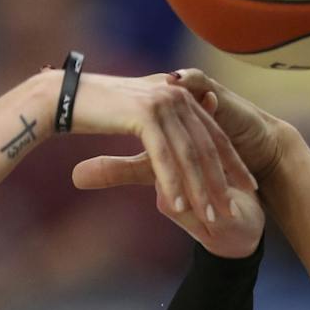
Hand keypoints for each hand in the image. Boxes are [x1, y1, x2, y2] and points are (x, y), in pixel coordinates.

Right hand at [67, 70, 263, 257]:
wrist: (61, 96)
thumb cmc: (96, 109)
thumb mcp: (138, 114)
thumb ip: (159, 121)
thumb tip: (173, 138)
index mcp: (178, 93)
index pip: (213, 132)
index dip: (233, 162)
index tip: (248, 186)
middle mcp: (175, 94)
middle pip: (207, 146)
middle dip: (223, 182)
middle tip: (234, 210)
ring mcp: (161, 102)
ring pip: (189, 154)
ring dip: (202, 189)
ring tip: (213, 216)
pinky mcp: (143, 114)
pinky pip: (164, 156)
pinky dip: (174, 183)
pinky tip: (181, 205)